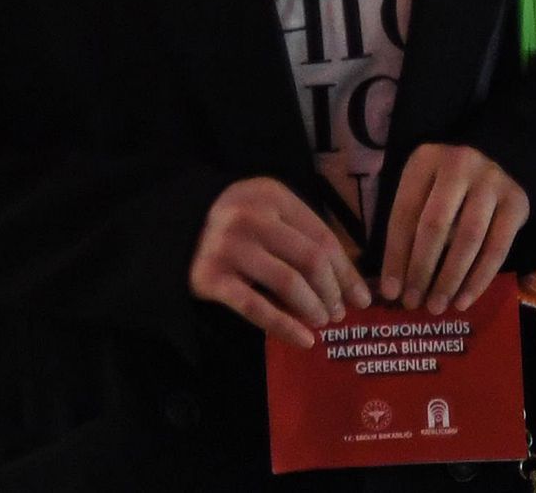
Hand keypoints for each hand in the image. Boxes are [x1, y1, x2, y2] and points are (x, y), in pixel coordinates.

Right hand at [189, 175, 363, 346]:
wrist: (173, 229)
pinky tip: (304, 341)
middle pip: (310, 259)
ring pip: (288, 283)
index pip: (322, 237)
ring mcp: (229, 247)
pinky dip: (285, 327)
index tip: (361, 297)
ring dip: (313, 309)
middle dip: (333, 292)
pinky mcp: (211, 278)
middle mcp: (251, 216)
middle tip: (339, 314)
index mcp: (272, 195)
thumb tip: (349, 280)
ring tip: (321, 322)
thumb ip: (302, 235)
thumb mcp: (268, 213)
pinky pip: (257, 308)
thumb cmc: (235, 225)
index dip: (346, 272)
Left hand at [379, 143, 529, 312]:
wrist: (498, 159)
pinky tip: (463, 301)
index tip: (390, 291)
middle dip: (421, 269)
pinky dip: (479, 279)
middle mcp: (460, 164)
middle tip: (412, 303)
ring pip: (467, 239)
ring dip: (449, 279)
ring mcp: (492, 182)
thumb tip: (391, 284)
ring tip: (436, 306)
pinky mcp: (517, 202)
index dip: (395, 255)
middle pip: (435, 225)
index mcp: (426, 159)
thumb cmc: (445, 184)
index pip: (405, 212)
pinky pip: (497, 249)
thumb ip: (406, 225)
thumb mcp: (420, 189)